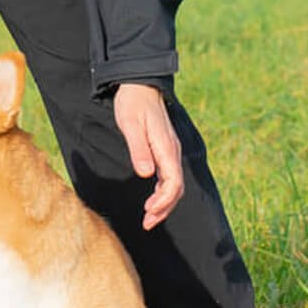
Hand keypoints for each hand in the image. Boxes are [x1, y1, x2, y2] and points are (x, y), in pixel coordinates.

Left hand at [113, 84, 183, 229]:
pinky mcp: (164, 149)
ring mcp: (170, 151)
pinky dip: (162, 192)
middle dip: (164, 209)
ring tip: (149, 218)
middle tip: (147, 223)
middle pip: (176, 188)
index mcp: (166, 147)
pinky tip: (152, 199)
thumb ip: (139, 148)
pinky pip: (169, 177)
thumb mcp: (131, 124)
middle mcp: (172, 151)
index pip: (173, 182)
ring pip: (174, 184)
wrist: (139, 84)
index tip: (149, 213)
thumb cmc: (132, 102)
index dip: (163, 201)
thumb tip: (146, 174)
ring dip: (164, 203)